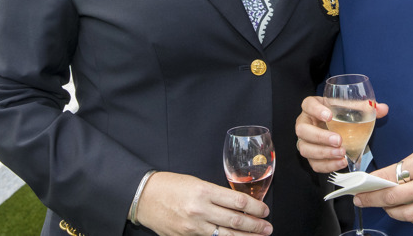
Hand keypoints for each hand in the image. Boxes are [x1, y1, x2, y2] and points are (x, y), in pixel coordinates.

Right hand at [135, 172, 271, 235]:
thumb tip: (237, 204)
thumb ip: (216, 194)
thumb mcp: (196, 182)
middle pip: (235, 221)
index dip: (255, 208)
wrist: (144, 197)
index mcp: (204, 191)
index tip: (265, 210)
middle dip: (255, 226)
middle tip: (268, 228)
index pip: (237, 201)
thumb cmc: (170, 185)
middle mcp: (200, 210)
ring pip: (226, 235)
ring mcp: (193, 227)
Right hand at [294, 95, 388, 173]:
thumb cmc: (340, 115)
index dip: (316, 110)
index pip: (308, 104)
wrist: (337, 129)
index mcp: (312, 107)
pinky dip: (327, 165)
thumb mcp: (350, 108)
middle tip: (338, 140)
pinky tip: (341, 162)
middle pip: (302, 130)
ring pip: (305, 148)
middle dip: (320, 137)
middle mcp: (305, 123)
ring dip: (323, 153)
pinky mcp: (311, 156)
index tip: (330, 115)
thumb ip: (365, 108)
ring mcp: (305, 141)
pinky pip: (313, 163)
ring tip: (341, 153)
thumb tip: (383, 108)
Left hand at [352, 126, 412, 227]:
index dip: (369, 186)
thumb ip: (408, 165)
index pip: (388, 179)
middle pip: (395, 200)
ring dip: (393, 212)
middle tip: (363, 200)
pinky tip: (408, 211)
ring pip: (409, 216)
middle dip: (374, 201)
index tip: (357, 189)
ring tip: (386, 206)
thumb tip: (386, 179)